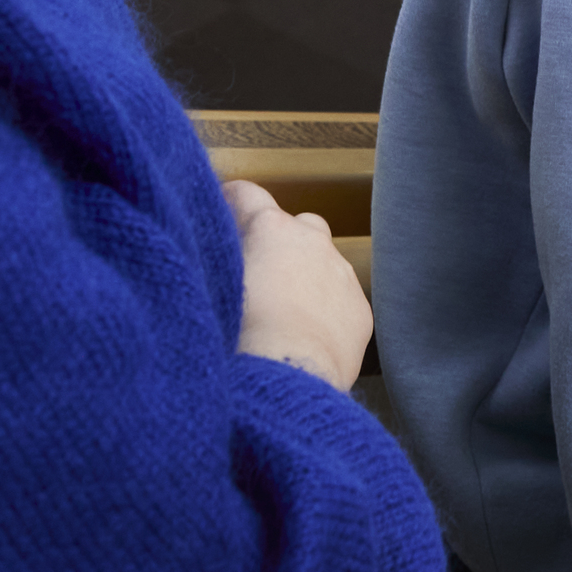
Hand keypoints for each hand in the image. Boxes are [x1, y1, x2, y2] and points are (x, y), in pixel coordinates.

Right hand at [227, 178, 369, 391]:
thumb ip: (215, 260)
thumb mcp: (212, 285)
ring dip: (306, 278)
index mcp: (271, 229)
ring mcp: (342, 274)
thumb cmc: (237, 333)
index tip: (223, 207)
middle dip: (281, 241)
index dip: (232, 199)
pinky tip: (304, 337)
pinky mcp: (359, 309)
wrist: (286, 377)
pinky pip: (341, 300)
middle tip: (258, 271)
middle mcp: (312, 242)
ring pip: (324, 264)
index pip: (247, 195)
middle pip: (298, 224)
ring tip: (281, 313)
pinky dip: (326, 310)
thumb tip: (214, 254)